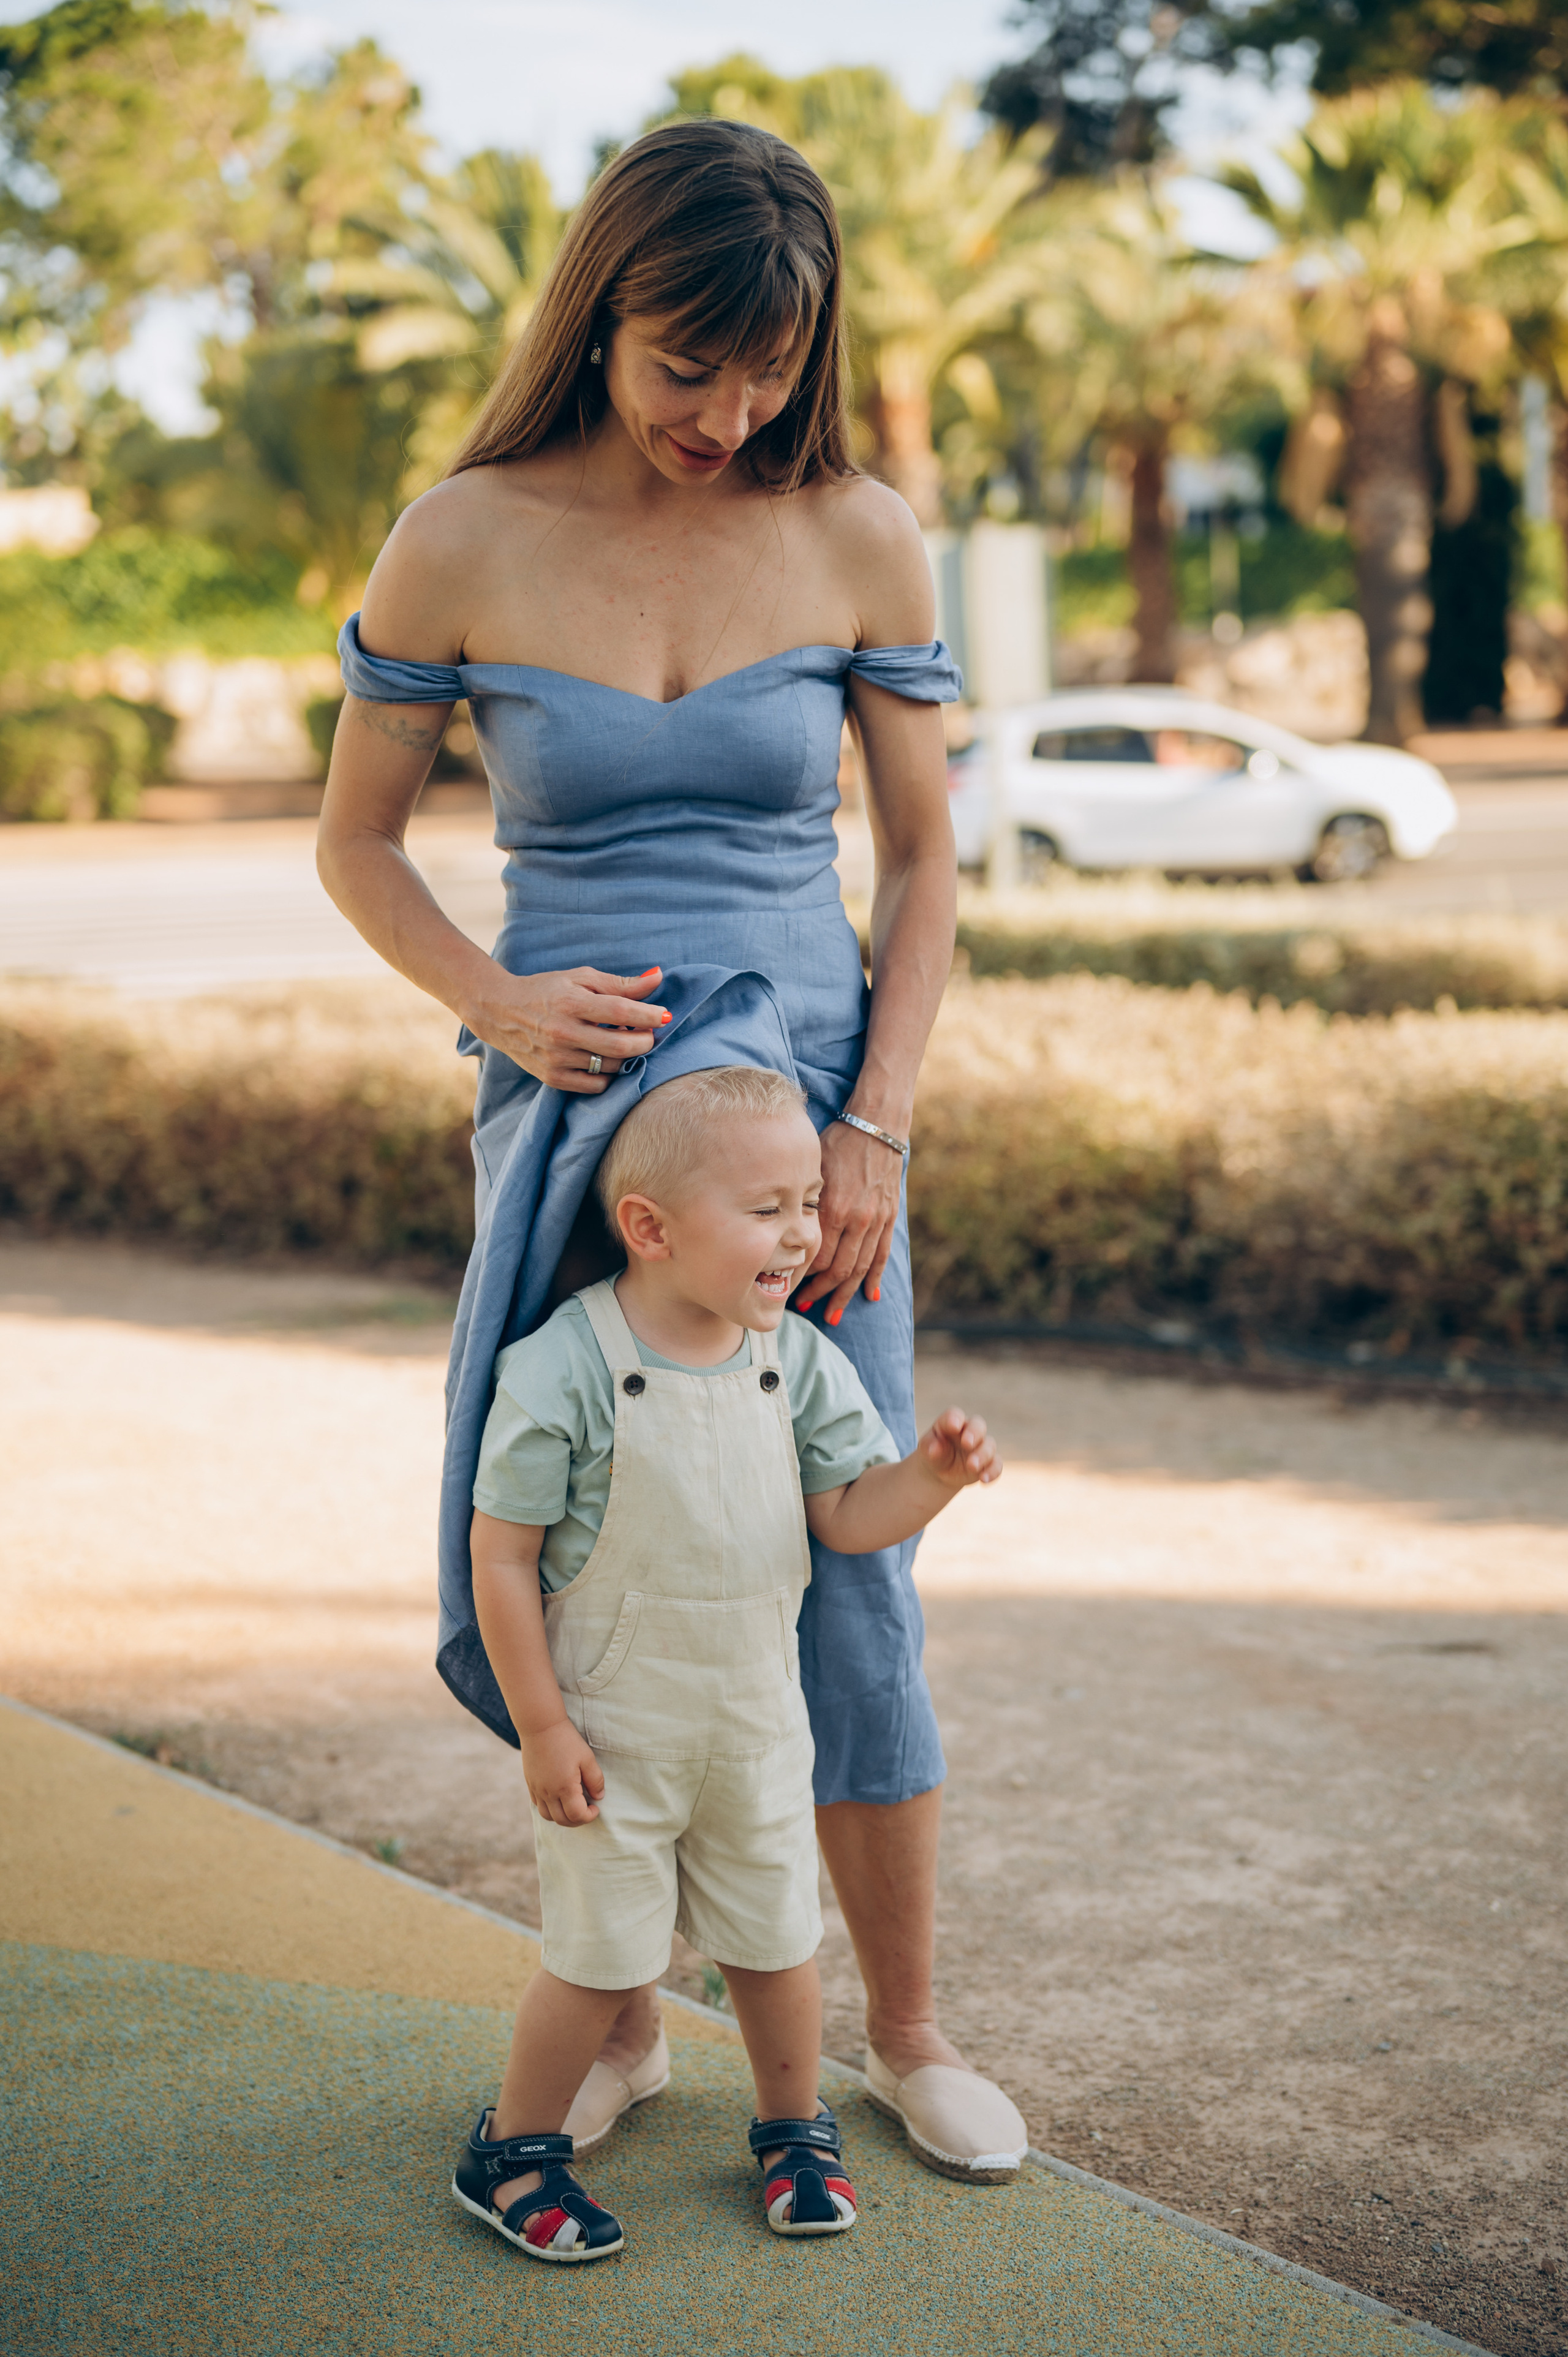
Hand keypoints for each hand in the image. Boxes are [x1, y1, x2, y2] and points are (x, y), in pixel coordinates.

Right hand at [472, 964, 669, 1094]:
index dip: (648, 1015)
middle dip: (645, 1041)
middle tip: (649, 1034)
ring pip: (611, 1067)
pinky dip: (608, 1075)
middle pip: (620, 1045)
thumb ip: (620, 983)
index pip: (620, 1011)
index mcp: (570, 1002)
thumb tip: (658, 977)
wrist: (499, 1012)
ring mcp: (556, 1058)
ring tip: (622, 1040)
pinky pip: (595, 1085)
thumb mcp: (581, 978)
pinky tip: (604, 1058)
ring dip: (626, 1056)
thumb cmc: (546, 990)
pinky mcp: (552, 1077)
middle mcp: (563, 1032)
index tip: (664, 1015)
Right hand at [521, 1720, 605, 1824]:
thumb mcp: (587, 1758)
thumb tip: (599, 1796)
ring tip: (573, 1807)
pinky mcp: (530, 1784)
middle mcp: (548, 1792)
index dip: (589, 1816)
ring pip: (548, 1816)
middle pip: (562, 1820)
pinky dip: (550, 1809)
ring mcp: (537, 1789)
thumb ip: (595, 1780)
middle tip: (587, 1810)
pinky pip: (538, 1806)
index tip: (596, 1808)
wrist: (540, 1726)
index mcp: (565, 1787)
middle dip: (577, 1820)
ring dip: (562, 1817)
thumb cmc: (566, 1740)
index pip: (577, 1815)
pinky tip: (559, 1799)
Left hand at [794, 1118, 902, 1323]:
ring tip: (832, 1316)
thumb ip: (803, 1198)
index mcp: (834, 1208)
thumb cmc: (838, 1142)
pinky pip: (882, 1255)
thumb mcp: (814, 1167)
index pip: (817, 1256)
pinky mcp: (888, 1218)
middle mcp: (856, 1220)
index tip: (786, 1285)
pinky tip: (871, 1297)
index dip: (802, 1274)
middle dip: (819, 1292)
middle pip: (838, 1268)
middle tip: (802, 1306)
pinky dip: (876, 1279)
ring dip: (845, 1294)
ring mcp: (875, 1221)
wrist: (877, 1127)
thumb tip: (782, 1223)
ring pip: (860, 1268)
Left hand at [920, 1408, 1000, 1491]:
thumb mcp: (926, 1449)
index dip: (955, 1419)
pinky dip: (992, 1472)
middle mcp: (969, 1431)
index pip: (955, 1415)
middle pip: (978, 1425)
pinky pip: (996, 1465)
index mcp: (952, 1422)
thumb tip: (934, 1449)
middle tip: (967, 1444)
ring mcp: (981, 1446)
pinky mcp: (988, 1463)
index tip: (953, 1427)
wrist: (941, 1471)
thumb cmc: (933, 1452)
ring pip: (989, 1445)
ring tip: (971, 1466)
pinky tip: (983, 1480)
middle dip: (974, 1433)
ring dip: (982, 1455)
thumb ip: (930, 1447)